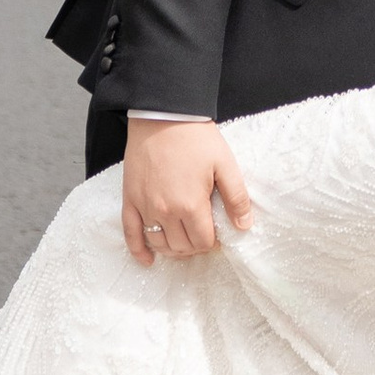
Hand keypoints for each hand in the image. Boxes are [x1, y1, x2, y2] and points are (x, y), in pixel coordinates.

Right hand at [121, 117, 254, 266]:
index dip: (213, 242)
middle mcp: (166, 211)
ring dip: (172, 249)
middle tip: (202, 235)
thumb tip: (245, 226)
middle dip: (195, 246)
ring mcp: (145, 206)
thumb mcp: (225, 164)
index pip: (203, 242)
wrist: (162, 115)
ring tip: (182, 241)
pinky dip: (138, 250)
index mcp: (191, 205)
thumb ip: (237, 197)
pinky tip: (148, 260)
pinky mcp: (130, 199)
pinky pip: (130, 233)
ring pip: (159, 243)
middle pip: (181, 247)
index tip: (216, 234)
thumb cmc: (195, 138)